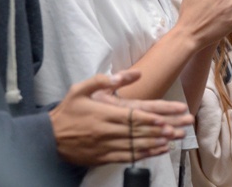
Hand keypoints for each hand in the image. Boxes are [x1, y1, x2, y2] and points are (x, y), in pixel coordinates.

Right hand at [50, 70, 192, 165]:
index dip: (152, 119)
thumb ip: (104, 80)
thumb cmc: (67, 111)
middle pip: (141, 131)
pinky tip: (159, 151)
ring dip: (159, 142)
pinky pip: (129, 156)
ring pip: (137, 145)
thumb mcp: (80, 89)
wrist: (48, 138)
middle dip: (164, 129)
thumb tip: (132, 73)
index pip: (133, 117)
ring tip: (176, 139)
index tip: (168, 118)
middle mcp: (108, 132)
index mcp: (105, 114)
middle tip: (184, 127)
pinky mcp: (104, 157)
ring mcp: (107, 146)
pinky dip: (146, 154)